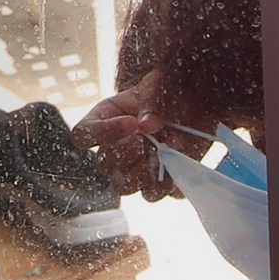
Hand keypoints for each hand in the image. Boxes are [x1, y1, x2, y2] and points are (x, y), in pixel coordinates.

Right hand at [68, 69, 203, 200]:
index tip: (132, 123)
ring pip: (122, 186)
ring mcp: (133, 169)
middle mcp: (114, 148)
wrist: (195, 107)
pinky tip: (176, 164)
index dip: (102, 133)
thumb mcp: (158, 85)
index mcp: (105, 119)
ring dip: (142, 172)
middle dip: (127, 152)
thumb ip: (151, 100)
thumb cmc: (168, 92)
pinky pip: (152, 194)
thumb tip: (147, 125)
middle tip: (148, 139)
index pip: (83, 135)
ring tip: (162, 153)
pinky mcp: (156, 182)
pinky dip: (165, 183)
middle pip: (103, 163)